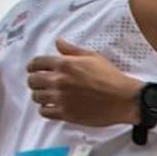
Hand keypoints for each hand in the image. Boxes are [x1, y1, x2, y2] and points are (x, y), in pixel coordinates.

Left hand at [25, 38, 142, 127]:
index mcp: (64, 64)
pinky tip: (52, 107)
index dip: (32, 66)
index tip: (33, 69)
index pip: (36, 63)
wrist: (123, 99)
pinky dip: (45, 109)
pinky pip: (44, 112)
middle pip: (33, 81)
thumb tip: (58, 42)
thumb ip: (72, 50)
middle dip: (34, 81)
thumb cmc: (111, 77)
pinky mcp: (66, 113)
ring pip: (36, 97)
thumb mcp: (92, 57)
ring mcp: (61, 98)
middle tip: (41, 83)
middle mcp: (59, 81)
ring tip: (47, 95)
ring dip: (40, 95)